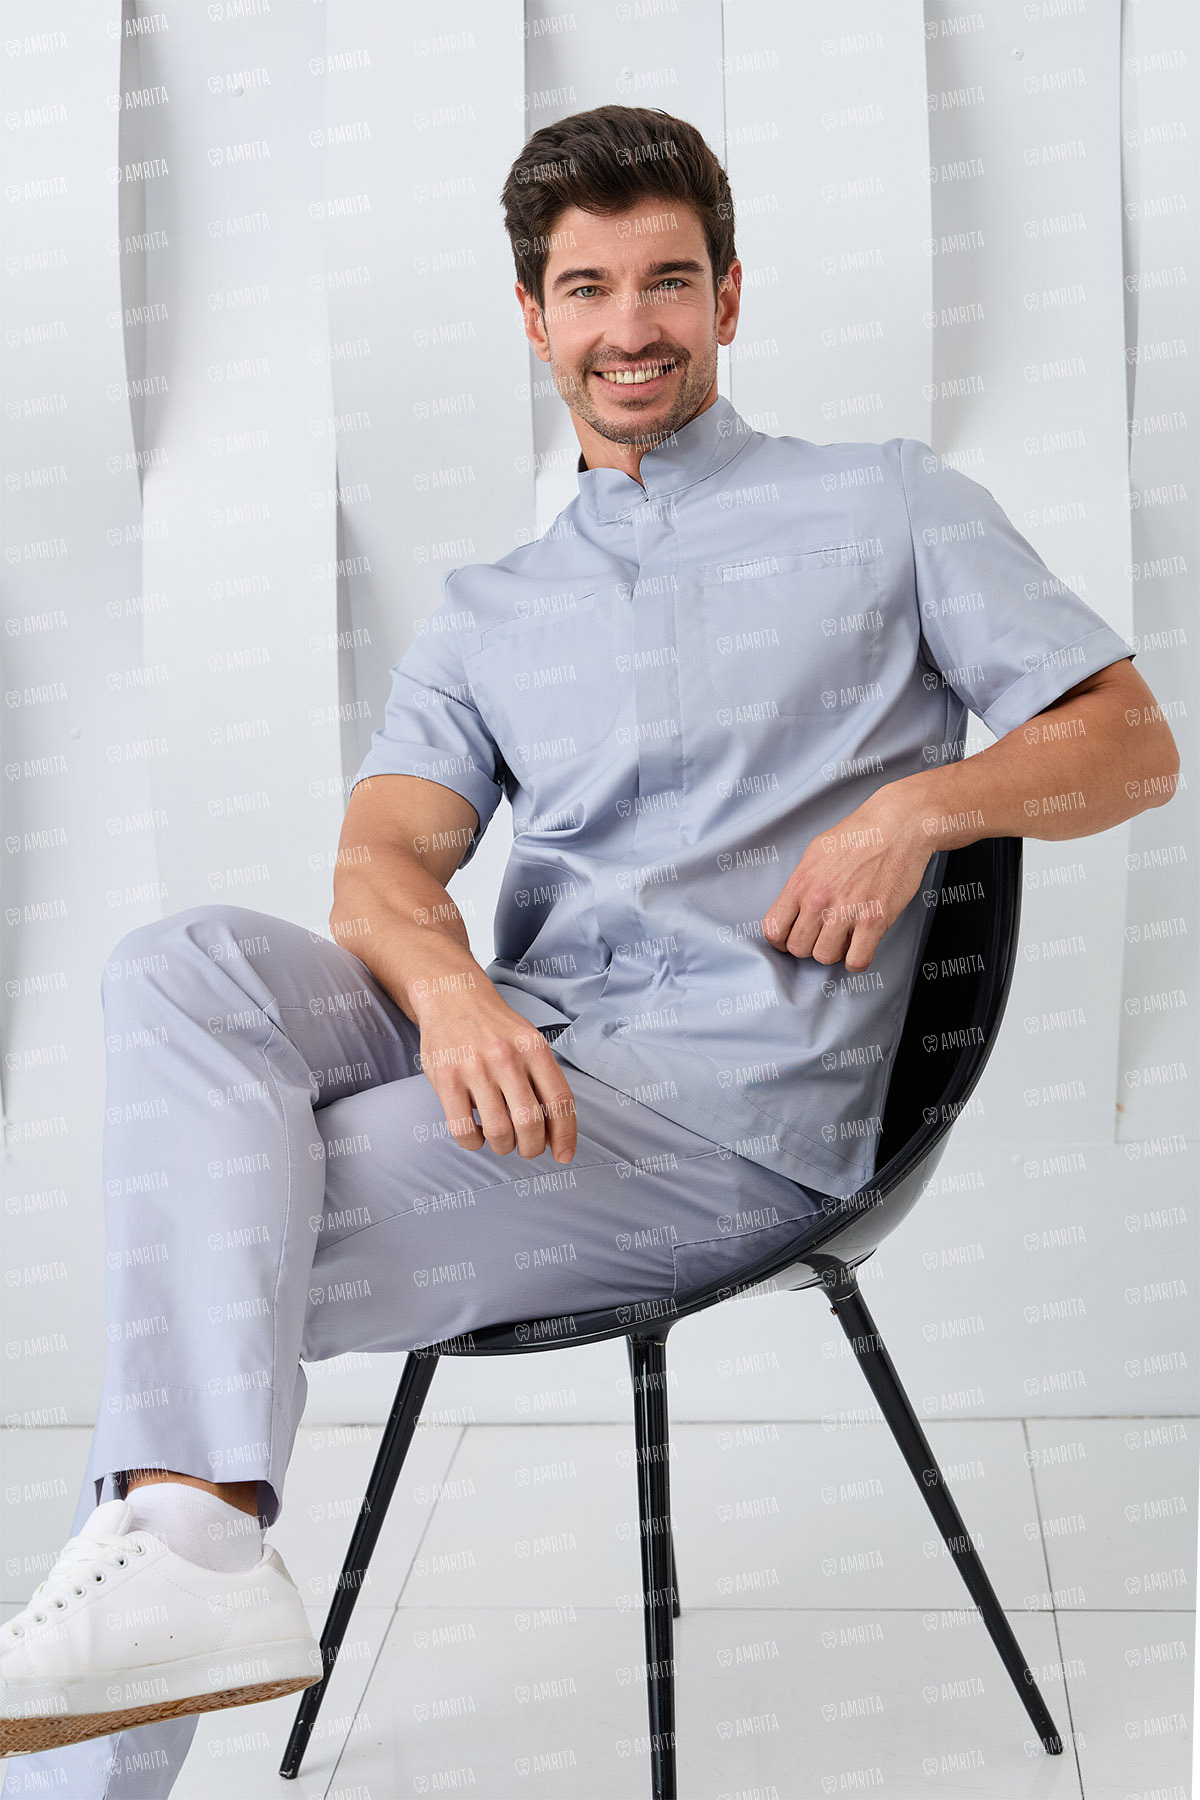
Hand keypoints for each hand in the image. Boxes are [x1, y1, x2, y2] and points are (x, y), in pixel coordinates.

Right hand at [415, 982, 577, 1162]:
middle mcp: (507, 1058)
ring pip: (499, 1132)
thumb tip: (553, 1132)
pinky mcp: (446, 1078)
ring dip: (503, 1147)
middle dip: (531, 1148)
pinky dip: (474, 1142)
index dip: (565, 1135)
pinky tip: (477, 1133)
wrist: (452, 995)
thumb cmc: (494, 1027)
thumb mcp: (529, 1042)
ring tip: (501, 1139)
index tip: (563, 1155)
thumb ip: (542, 1080)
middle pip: (530, 1123)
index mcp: (534, 1049)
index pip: (560, 1101)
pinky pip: (463, 1129)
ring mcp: (475, 1068)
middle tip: (526, 1147)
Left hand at [761, 783, 932, 971]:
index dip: (781, 939)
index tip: (791, 938)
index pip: (773, 928)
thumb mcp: (816, 852)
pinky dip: (857, 959)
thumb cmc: (860, 834)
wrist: (897, 825)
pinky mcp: (874, 920)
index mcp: (801, 882)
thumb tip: (793, 905)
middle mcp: (819, 898)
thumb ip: (802, 882)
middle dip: (809, 946)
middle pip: (798, 947)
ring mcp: (846, 911)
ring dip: (834, 952)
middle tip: (822, 936)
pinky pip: (857, 960)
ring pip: (824, 957)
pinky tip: (861, 945)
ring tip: (843, 938)